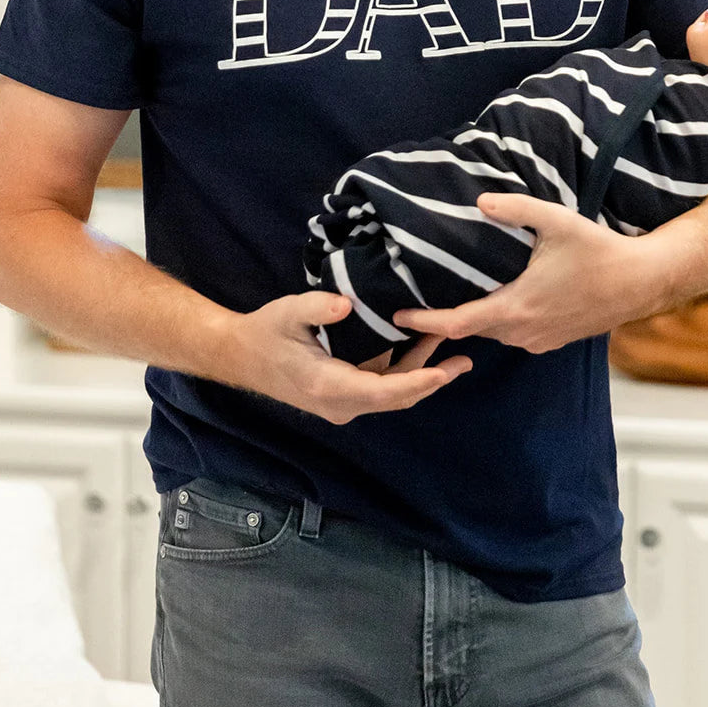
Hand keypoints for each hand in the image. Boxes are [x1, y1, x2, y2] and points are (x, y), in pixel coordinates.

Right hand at [222, 291, 471, 423]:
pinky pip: (381, 387)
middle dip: (432, 380)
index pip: (383, 391)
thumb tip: (347, 303)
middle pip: (396, 397)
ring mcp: (343, 403)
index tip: (444, 372)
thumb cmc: (265, 333)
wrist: (242, 356)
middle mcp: (341, 403)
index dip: (417, 382)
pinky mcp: (344, 395)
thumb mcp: (287, 312)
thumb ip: (316, 307)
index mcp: (329, 386)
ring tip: (454, 353)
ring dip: (421, 374)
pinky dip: (404, 371)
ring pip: (391, 394)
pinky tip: (423, 349)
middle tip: (465, 360)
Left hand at [392, 192, 659, 354]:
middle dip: (442, 323)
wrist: (641, 282)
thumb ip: (516, 209)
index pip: (458, 322)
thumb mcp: (557, 222)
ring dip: (471, 321)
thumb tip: (479, 201)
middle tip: (415, 305)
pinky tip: (494, 302)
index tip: (397, 316)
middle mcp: (523, 331)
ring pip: (493, 334)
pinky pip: (514, 335)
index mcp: (516, 307)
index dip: (424, 322)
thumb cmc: (599, 251)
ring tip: (448, 301)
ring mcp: (539, 340)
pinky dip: (496, 323)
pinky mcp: (553, 340)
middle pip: (471, 330)